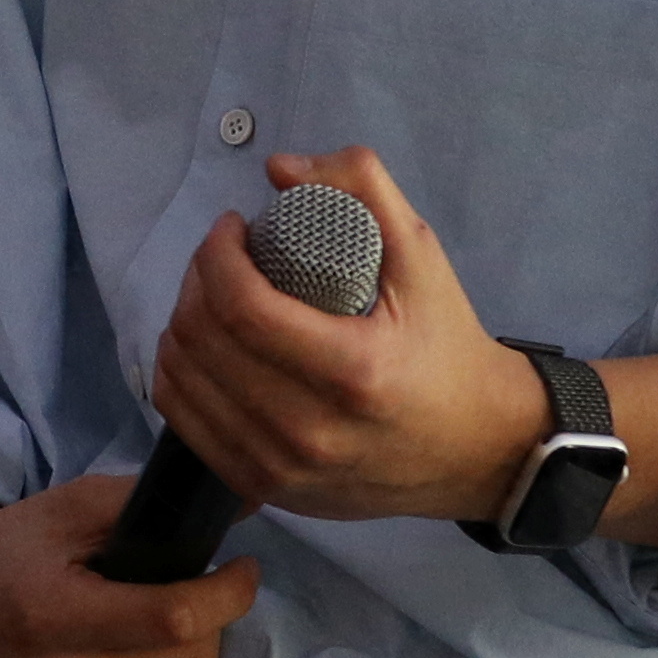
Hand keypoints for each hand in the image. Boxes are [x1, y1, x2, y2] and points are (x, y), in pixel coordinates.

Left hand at [145, 146, 552, 529]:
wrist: (477, 452)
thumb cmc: (447, 349)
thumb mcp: (422, 259)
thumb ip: (363, 190)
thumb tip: (279, 169)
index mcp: (352, 371)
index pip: (240, 306)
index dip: (216, 252)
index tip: (233, 226)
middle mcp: (307, 430)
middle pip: (202, 339)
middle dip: (197, 278)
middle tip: (223, 257)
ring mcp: (280, 468)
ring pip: (181, 380)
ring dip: (182, 321)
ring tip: (213, 296)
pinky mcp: (264, 488)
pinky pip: (185, 423)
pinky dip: (179, 374)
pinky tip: (204, 347)